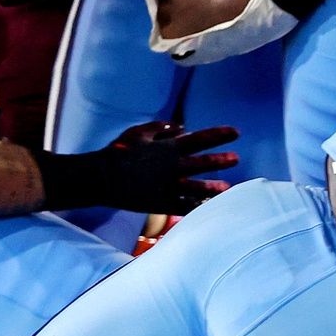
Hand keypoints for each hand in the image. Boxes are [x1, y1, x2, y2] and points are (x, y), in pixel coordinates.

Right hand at [36, 122, 239, 215]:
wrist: (99, 177)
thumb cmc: (118, 151)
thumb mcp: (138, 132)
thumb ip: (161, 128)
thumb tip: (181, 126)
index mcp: (167, 147)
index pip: (201, 138)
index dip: (220, 135)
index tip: (236, 132)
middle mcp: (171, 166)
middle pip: (202, 162)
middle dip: (221, 160)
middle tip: (236, 158)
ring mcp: (166, 185)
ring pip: (196, 187)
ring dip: (213, 187)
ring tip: (227, 188)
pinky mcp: (159, 202)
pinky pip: (182, 206)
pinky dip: (195, 207)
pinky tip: (207, 209)